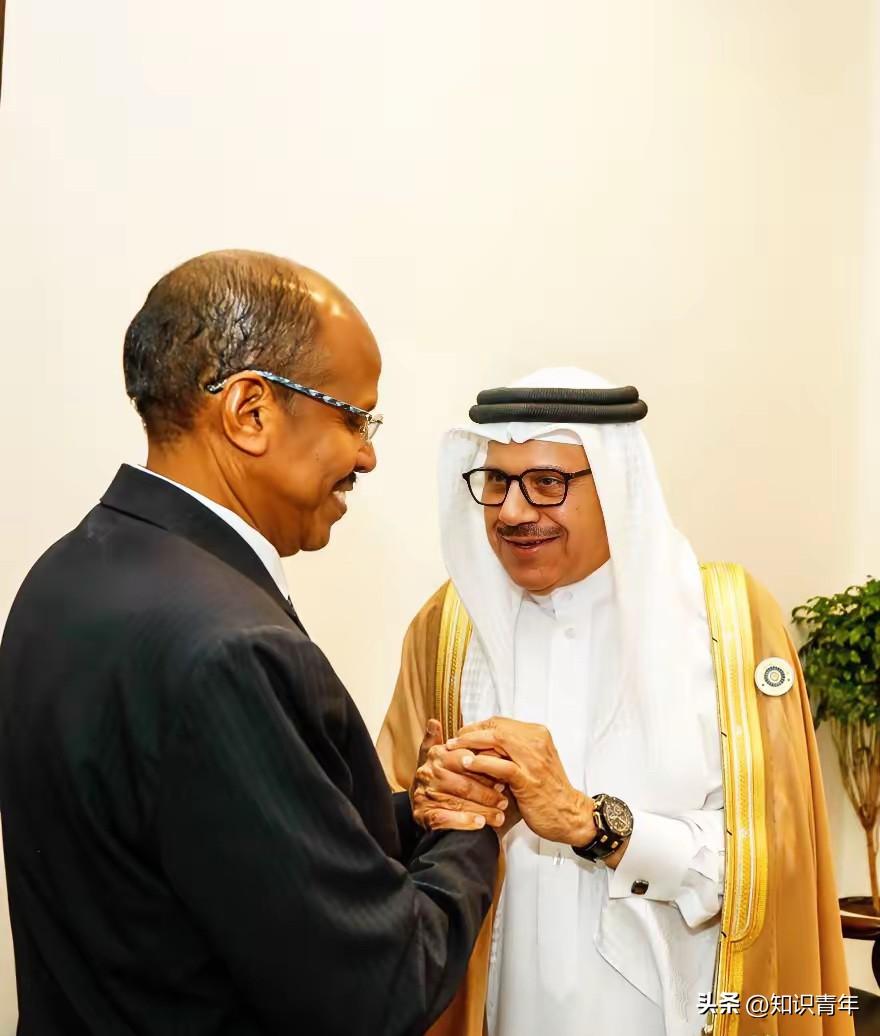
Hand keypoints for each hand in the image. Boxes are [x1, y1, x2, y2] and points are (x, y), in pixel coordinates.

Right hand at [410, 720, 510, 832]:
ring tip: (499, 816)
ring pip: (457, 803)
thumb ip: (445, 739)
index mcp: (435, 756)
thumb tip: (434, 721)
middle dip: (486, 794)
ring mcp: (424, 795)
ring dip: (481, 810)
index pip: (463, 761)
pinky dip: (464, 822)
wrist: (421, 803)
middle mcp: (427, 774)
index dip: (484, 769)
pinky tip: (479, 824)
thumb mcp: (440, 755)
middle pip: (463, 784)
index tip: (502, 776)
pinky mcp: (424, 815)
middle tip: (504, 801)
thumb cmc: (438, 777)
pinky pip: (445, 818)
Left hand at [447, 717, 595, 845]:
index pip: (500, 722)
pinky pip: (501, 765)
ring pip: (497, 740)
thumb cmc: (548, 790)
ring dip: (470, 744)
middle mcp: (537, 742)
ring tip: (453, 750)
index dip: (478, 726)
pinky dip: (481, 762)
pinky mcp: (529, 780)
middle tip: (452, 741)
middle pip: (496, 727)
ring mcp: (534, 761)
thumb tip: (482, 742)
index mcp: (538, 734)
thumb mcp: (533, 762)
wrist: (570, 815)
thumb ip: (513, 750)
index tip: (462, 734)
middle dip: (470, 732)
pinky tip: (467, 764)